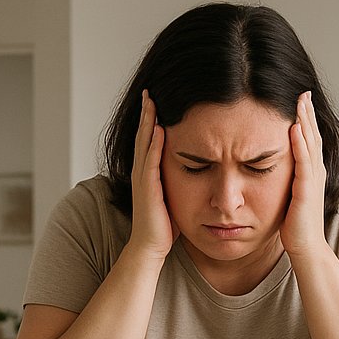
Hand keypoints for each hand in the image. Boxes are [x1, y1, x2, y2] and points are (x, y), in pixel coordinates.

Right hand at [128, 91, 177, 259]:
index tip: (157, 100)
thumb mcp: (174, 196)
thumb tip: (197, 170)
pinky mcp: (148, 188)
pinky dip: (154, 143)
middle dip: (147, 113)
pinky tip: (160, 128)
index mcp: (148, 172)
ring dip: (148, 121)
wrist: (150, 247)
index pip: (149, 140)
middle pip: (144, 135)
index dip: (152, 119)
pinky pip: (151, 161)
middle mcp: (141, 172)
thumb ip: (180, 180)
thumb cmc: (164, 226)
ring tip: (151, 101)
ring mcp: (143, 179)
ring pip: (145, 143)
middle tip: (150, 91)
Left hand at [281, 91, 327, 258]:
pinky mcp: (306, 189)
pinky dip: (299, 143)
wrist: (306, 248)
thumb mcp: (290, 196)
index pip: (308, 139)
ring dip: (305, 120)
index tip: (298, 99)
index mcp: (311, 172)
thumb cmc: (296, 227)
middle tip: (302, 91)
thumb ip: (286, 180)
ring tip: (300, 100)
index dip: (305, 118)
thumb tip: (272, 168)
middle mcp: (315, 172)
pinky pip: (303, 162)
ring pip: (310, 143)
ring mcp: (312, 179)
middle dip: (307, 112)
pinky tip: (294, 128)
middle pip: (312, 135)